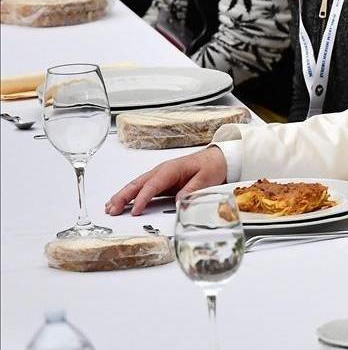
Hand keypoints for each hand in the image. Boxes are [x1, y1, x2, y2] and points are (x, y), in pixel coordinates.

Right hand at [105, 146, 227, 215]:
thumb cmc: (210, 166)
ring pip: (136, 186)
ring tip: (109, 208)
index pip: (152, 185)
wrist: (217, 159)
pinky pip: (141, 188)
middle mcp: (161, 171)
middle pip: (138, 184)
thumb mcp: (205, 179)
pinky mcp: (161, 182)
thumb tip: (178, 202)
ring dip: (121, 196)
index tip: (135, 211)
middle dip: (122, 197)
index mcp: (170, 169)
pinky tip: (120, 203)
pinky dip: (129, 195)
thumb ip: (190, 190)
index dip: (142, 198)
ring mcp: (159, 176)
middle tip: (111, 209)